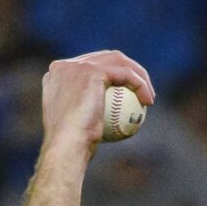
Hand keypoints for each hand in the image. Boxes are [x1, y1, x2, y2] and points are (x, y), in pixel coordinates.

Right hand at [38, 51, 153, 156]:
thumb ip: (85, 113)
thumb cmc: (74, 146)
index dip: (111, 75)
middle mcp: (65, 66)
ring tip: (149, 95)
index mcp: (57, 76)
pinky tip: (149, 101)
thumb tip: (105, 117)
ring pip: (118, 61)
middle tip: (141, 91)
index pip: (91, 67)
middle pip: (105, 58)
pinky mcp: (91, 70)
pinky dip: (140, 84)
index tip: (126, 93)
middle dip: (127, 70)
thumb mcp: (78, 129)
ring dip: (138, 75)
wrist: (66, 146)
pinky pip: (125, 74)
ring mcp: (77, 65)